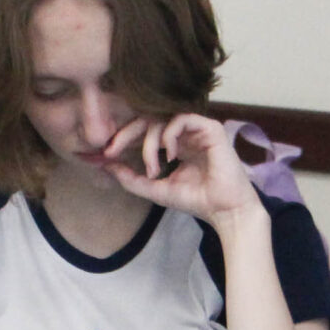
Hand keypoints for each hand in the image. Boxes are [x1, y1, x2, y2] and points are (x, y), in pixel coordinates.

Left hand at [104, 113, 263, 233]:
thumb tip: (105, 165)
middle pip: (148, 120)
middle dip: (126, 133)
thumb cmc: (196, 200)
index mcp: (174, 144)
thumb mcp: (156, 189)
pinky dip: (170, 134)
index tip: (105, 153)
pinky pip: (182, 118)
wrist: (224, 210)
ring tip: (153, 168)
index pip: (144, 131)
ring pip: (162, 120)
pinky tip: (170, 154)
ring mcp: (197, 129)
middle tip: (112, 149)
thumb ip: (131, 178)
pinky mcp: (210, 128)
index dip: (123, 138)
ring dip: (150, 143)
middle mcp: (185, 134)